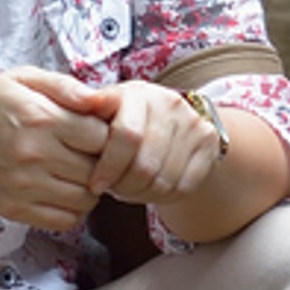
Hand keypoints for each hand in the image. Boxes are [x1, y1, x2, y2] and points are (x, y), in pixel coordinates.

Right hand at [0, 69, 113, 227]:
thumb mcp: (23, 79)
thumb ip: (66, 87)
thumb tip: (104, 100)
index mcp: (42, 118)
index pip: (103, 136)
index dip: (109, 136)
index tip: (98, 134)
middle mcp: (35, 154)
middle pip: (98, 170)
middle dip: (103, 164)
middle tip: (91, 156)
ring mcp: (25, 186)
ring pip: (86, 199)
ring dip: (91, 189)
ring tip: (79, 174)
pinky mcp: (15, 209)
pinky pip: (64, 221)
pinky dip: (73, 210)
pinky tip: (64, 193)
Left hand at [42, 76, 224, 208]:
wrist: (175, 122)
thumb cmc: (127, 120)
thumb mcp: (106, 111)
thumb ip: (88, 112)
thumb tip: (81, 103)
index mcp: (139, 94)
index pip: (127, 136)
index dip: (108, 166)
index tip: (95, 184)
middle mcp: (171, 105)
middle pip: (145, 164)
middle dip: (123, 186)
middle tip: (112, 189)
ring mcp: (194, 125)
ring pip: (163, 180)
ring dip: (141, 194)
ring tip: (128, 189)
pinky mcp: (209, 145)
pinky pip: (182, 186)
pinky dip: (161, 196)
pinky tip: (149, 189)